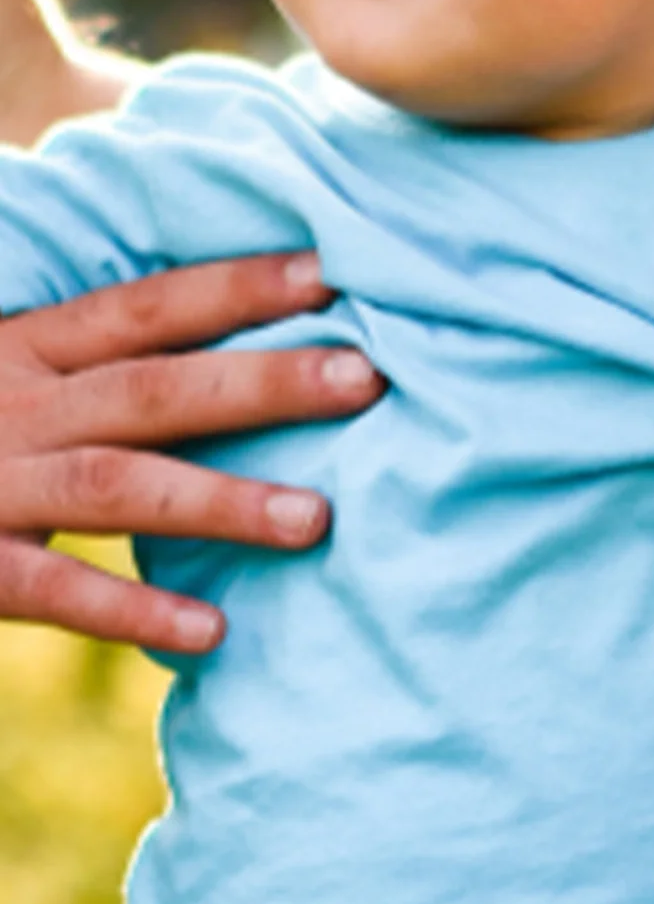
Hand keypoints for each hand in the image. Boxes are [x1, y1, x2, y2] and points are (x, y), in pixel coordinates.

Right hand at [0, 253, 383, 654]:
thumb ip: (95, 348)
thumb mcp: (11, 361)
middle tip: (367, 378)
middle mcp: (12, 402)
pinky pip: (49, 592)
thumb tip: (228, 323)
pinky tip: (214, 632)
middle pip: (154, 387)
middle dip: (262, 381)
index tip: (333, 271)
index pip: (149, 305)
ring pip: (115, 487)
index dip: (237, 285)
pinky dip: (130, 613)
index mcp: (29, 344)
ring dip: (219, 500)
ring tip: (317, 520)